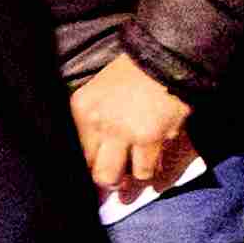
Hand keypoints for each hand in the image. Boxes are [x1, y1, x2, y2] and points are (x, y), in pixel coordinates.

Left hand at [74, 56, 200, 200]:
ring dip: (133, 182)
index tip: (97, 178)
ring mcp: (127, 133)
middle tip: (117, 186)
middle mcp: (100, 124)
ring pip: (127, 179)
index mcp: (82, 109)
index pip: (78, 156)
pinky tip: (155, 169)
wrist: (165, 56)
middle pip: (100, 175)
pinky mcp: (152, 138)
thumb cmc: (133, 72)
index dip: (89, 170)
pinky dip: (153, 173)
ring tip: (136, 179)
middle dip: (110, 185)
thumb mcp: (100, 91)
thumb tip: (96, 157)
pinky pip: (149, 170)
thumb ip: (93, 122)